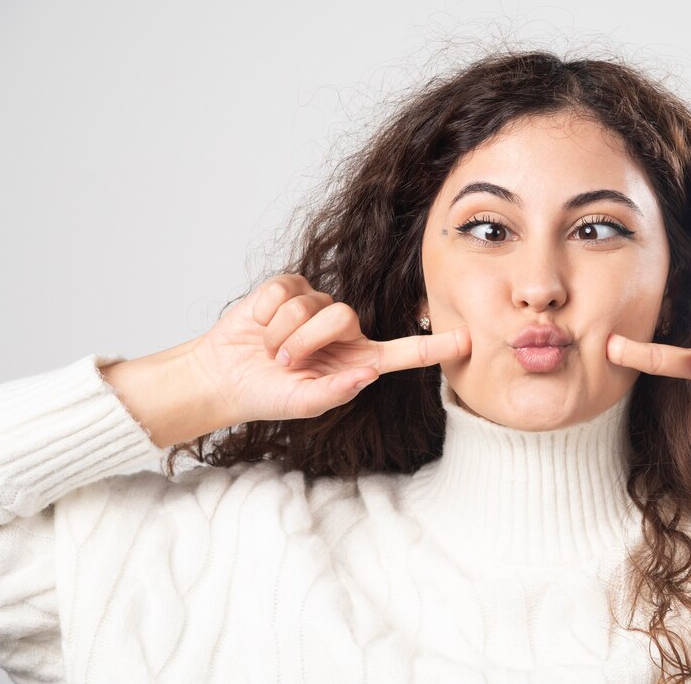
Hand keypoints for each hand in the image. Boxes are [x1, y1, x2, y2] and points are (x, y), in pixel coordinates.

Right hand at [186, 274, 470, 423]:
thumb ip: (336, 391)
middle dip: (307, 340)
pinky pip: (286, 289)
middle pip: (344, 316)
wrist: (222, 375)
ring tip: (270, 349)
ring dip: (282, 331)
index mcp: (357, 360)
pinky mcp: (290, 288)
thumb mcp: (302, 403)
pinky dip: (267, 311)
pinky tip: (259, 324)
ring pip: (312, 304)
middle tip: (284, 361)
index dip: (435, 347)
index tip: (468, 340)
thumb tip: (369, 374)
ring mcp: (317, 306)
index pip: (404, 352)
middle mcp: (344, 331)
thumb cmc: (267, 394)